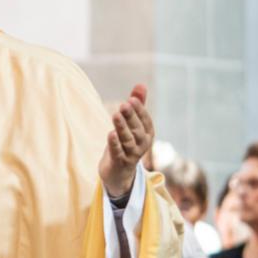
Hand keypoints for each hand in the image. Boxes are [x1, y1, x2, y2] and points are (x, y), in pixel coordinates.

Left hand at [100, 84, 152, 201]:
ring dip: (121, 127)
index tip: (131, 99)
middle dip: (130, 117)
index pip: (145, 120)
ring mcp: (132, 155)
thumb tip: (141, 84)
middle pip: (137, 129)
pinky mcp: (119, 162)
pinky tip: (110, 134)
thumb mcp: (132, 125)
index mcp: (147, 134)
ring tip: (115, 115)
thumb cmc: (127, 144)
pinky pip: (117, 152)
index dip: (139, 110)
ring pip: (127, 140)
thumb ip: (137, 105)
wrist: (119, 173)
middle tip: (124, 104)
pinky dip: (114, 143)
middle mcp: (142, 145)